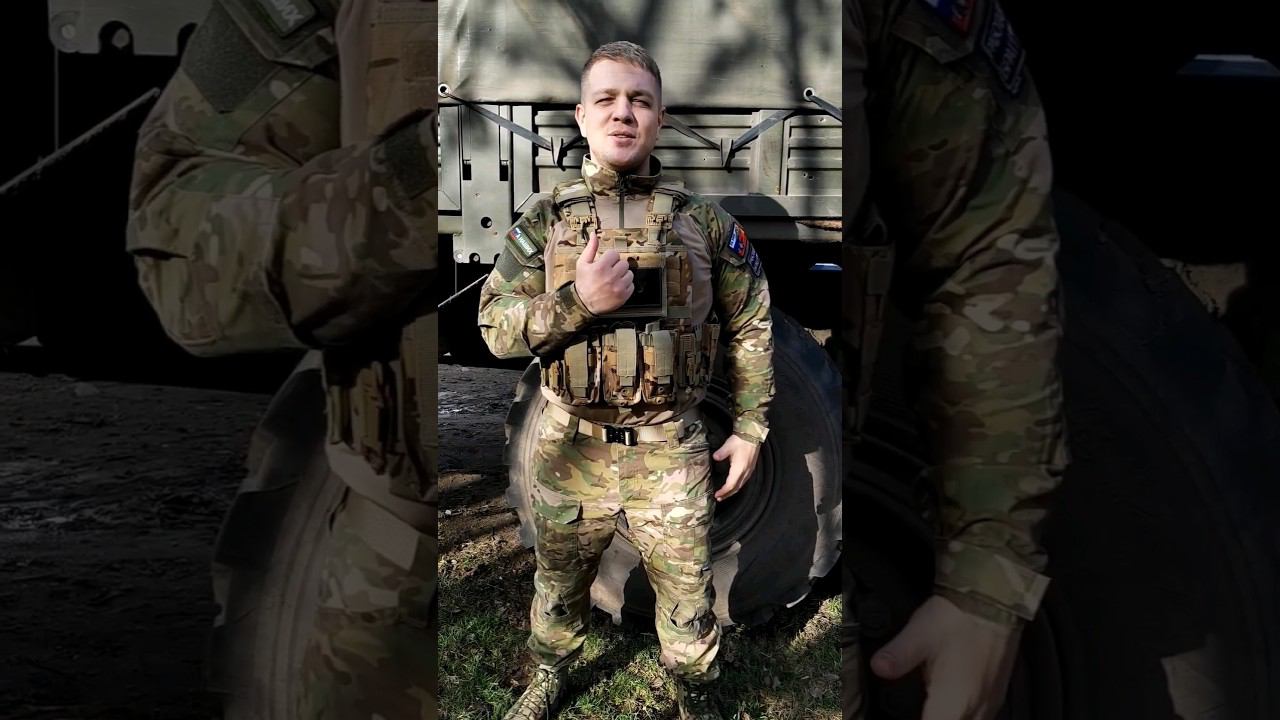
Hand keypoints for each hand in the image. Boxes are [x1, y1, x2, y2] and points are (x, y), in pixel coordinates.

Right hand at [573, 231, 632, 314]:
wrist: (584, 303)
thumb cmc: (583, 283)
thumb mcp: (582, 264)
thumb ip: (590, 248)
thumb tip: (594, 234)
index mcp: (601, 267)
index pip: (614, 254)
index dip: (610, 258)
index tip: (605, 263)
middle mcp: (611, 276)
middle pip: (624, 263)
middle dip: (617, 266)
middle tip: (610, 272)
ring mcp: (618, 287)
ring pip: (629, 274)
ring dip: (623, 275)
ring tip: (614, 279)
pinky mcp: (623, 296)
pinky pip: (632, 285)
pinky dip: (626, 286)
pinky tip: (617, 287)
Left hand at [712, 435, 759, 500]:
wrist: (752, 435)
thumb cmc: (740, 440)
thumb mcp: (728, 445)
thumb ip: (721, 453)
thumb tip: (715, 457)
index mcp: (739, 469)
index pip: (730, 485)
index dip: (724, 492)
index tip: (716, 495)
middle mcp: (745, 472)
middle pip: (736, 488)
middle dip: (727, 494)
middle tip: (719, 498)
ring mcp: (749, 471)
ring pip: (741, 485)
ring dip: (732, 491)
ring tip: (725, 494)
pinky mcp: (750, 468)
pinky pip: (744, 481)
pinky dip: (737, 486)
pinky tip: (734, 485)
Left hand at [870, 595, 1021, 719]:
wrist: (994, 601)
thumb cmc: (958, 618)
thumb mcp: (919, 634)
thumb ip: (897, 656)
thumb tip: (878, 668)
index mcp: (953, 703)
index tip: (902, 713)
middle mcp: (976, 709)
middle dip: (932, 719)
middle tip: (921, 706)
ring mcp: (990, 704)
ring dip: (947, 717)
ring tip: (931, 707)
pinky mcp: (996, 694)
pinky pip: (979, 717)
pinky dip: (959, 714)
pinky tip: (948, 704)